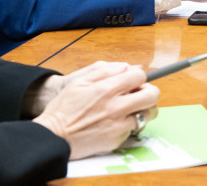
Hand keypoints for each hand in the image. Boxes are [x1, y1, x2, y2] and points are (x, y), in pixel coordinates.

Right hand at [31, 61, 159, 159]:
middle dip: (149, 92)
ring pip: (148, 114)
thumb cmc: (64, 109)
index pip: (140, 77)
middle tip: (140, 94)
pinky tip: (117, 122)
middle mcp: (116, 107)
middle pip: (152, 95)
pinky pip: (134, 129)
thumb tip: (126, 67)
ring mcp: (119, 125)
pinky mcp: (117, 140)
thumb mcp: (80, 82)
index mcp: (106, 90)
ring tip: (132, 108)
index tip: (134, 81)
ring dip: (143, 109)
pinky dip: (129, 124)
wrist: (54, 137)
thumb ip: (105, 71)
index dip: (139, 77)